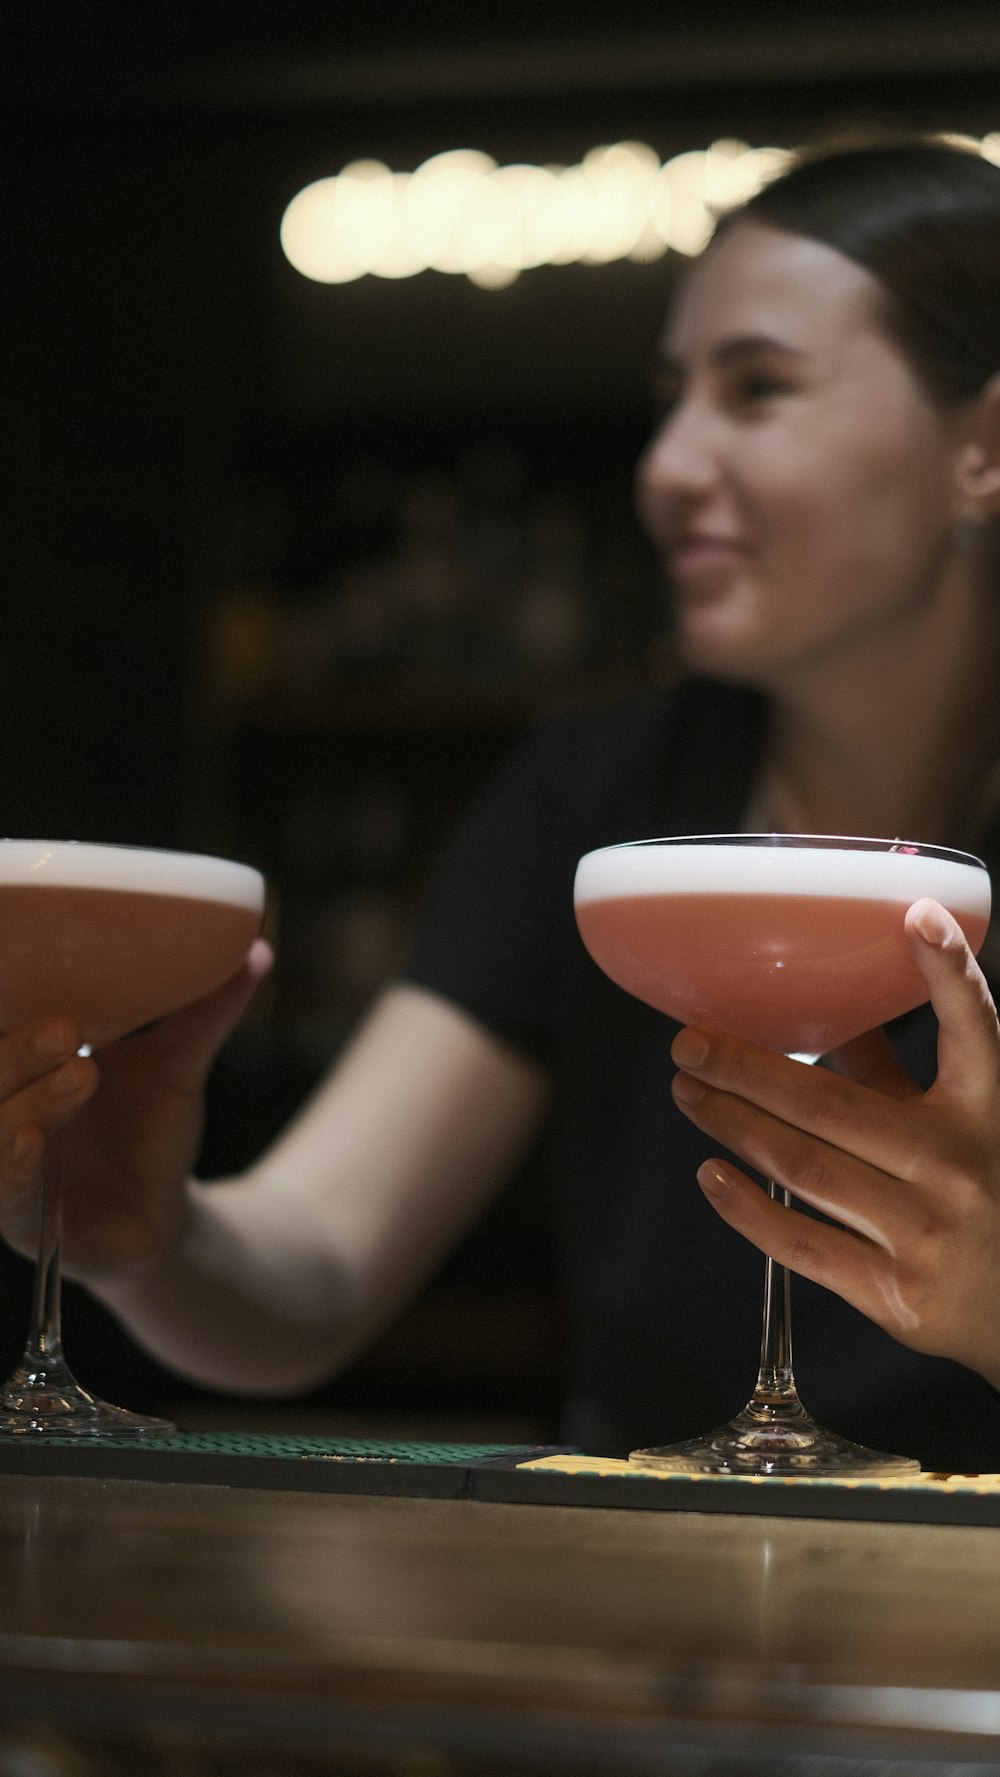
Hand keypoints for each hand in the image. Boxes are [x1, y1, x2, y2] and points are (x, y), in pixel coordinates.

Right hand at [0, 940, 271, 1281]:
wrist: (160, 1213)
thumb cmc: (148, 1130)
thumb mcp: (178, 1066)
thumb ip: (204, 1012)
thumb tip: (257, 950)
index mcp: (24, 1063)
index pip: (0, 1027)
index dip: (6, 1004)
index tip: (22, 967)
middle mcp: (4, 1106)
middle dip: (21, 1050)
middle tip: (66, 1028)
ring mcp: (5, 1161)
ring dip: (28, 1100)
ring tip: (80, 1073)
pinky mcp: (19, 1217)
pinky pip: (1, 1190)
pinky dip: (11, 1164)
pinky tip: (31, 1141)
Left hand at [669, 899, 999, 1389]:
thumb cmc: (985, 1201)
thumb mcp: (961, 1129)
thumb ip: (896, 1076)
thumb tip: (831, 1013)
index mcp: (988, 1112)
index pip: (975, 1027)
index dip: (947, 971)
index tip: (916, 914)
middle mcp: (960, 1166)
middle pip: (832, 1104)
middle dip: (747, 1070)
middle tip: (688, 1044)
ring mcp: (928, 1232)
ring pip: (804, 1167)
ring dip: (733, 1125)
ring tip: (688, 1094)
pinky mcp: (896, 1293)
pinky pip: (803, 1244)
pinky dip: (748, 1208)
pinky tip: (710, 1175)